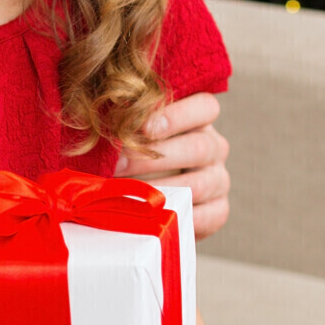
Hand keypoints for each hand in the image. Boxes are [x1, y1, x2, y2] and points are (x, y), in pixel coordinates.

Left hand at [114, 91, 229, 240]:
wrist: (144, 195)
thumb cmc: (133, 153)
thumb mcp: (132, 132)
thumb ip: (127, 125)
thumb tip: (105, 125)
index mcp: (198, 119)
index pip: (205, 107)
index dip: (176, 116)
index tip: (142, 127)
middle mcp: (214, 147)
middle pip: (199, 147)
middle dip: (154, 157)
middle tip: (119, 164)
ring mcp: (219, 179)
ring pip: (200, 184)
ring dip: (160, 189)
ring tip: (127, 193)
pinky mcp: (218, 209)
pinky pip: (208, 216)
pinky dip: (177, 217)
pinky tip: (151, 216)